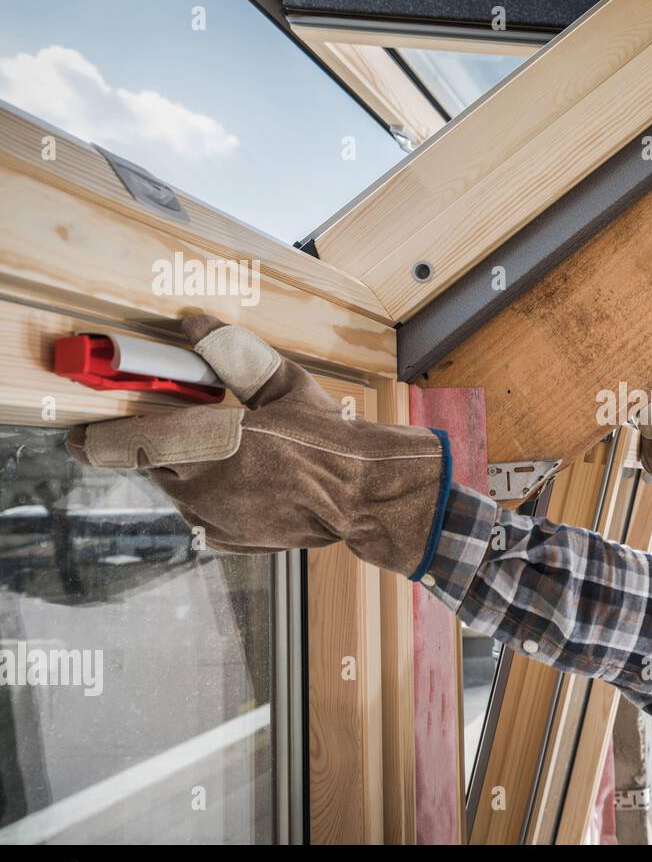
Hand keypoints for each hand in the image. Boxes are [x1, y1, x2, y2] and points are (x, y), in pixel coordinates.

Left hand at [66, 315, 444, 577]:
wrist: (364, 494)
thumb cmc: (329, 438)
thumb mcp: (282, 386)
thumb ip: (231, 354)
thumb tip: (194, 322)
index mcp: (209, 443)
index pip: (124, 443)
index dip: (92, 440)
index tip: (77, 436)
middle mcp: (202, 486)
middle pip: (151, 464)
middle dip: (163, 447)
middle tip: (194, 431)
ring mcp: (214, 518)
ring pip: (177, 489)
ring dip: (190, 471)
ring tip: (238, 455)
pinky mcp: (229, 539)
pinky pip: (202, 514)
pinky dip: (213, 497)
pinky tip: (251, 482)